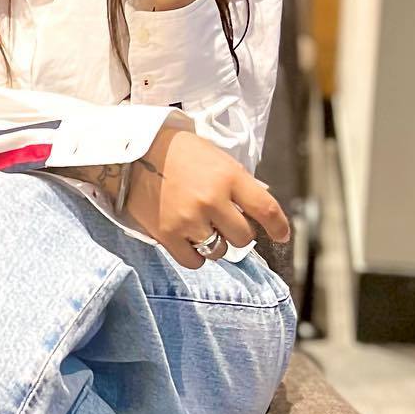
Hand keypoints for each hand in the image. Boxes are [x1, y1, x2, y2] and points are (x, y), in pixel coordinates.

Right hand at [126, 124, 290, 269]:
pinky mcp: (168, 235)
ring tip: (201, 227)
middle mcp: (212, 200)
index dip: (279, 226)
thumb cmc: (178, 152)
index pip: (266, 209)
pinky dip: (194, 254)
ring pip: (219, 252)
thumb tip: (260, 208)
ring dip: (215, 243)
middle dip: (238, 232)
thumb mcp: (216, 157)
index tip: (282, 235)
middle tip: (224, 222)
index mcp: (229, 177)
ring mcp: (189, 220)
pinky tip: (188, 238)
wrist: (132, 152)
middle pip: (243, 237)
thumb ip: (238, 183)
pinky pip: (194, 261)